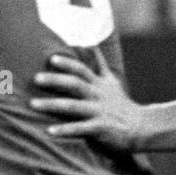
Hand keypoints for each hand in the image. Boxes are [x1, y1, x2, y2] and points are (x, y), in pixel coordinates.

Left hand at [30, 49, 144, 152]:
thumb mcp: (111, 80)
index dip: (68, 63)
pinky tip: (50, 131)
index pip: (82, 69)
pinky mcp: (101, 128)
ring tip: (33, 104)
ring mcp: (99, 111)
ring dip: (52, 104)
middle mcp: (97, 95)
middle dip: (55, 80)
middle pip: (75, 84)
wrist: (141, 127)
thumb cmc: (120, 103)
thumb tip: (92, 43)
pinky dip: (65, 129)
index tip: (51, 58)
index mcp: (99, 83)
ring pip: (73, 106)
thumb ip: (99, 63)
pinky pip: (81, 129)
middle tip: (36, 78)